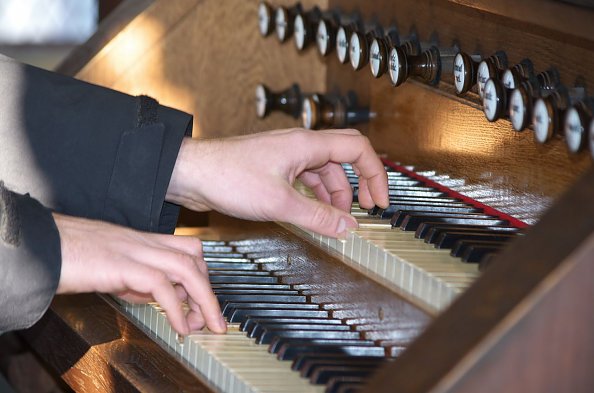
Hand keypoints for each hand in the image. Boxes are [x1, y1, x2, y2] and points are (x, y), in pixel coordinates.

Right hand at [53, 213, 225, 334]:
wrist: (39, 246)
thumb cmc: (70, 256)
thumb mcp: (112, 269)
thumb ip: (136, 280)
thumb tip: (156, 296)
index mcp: (142, 241)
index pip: (187, 250)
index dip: (203, 276)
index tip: (205, 303)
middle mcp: (143, 242)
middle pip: (193, 257)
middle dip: (210, 290)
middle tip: (215, 320)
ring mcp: (134, 250)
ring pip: (185, 267)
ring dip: (204, 299)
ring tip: (208, 325)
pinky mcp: (122, 264)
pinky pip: (160, 285)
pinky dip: (176, 307)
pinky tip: (180, 325)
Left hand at [166, 128, 388, 237]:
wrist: (190, 173)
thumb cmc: (227, 177)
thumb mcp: (280, 203)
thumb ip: (317, 216)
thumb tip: (348, 227)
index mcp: (306, 145)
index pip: (358, 150)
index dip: (375, 174)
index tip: (381, 201)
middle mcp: (300, 146)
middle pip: (344, 159)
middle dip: (359, 184)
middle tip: (367, 209)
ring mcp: (286, 156)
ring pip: (324, 171)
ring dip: (335, 195)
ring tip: (336, 220)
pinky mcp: (274, 168)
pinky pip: (305, 179)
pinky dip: (315, 196)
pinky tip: (313, 213)